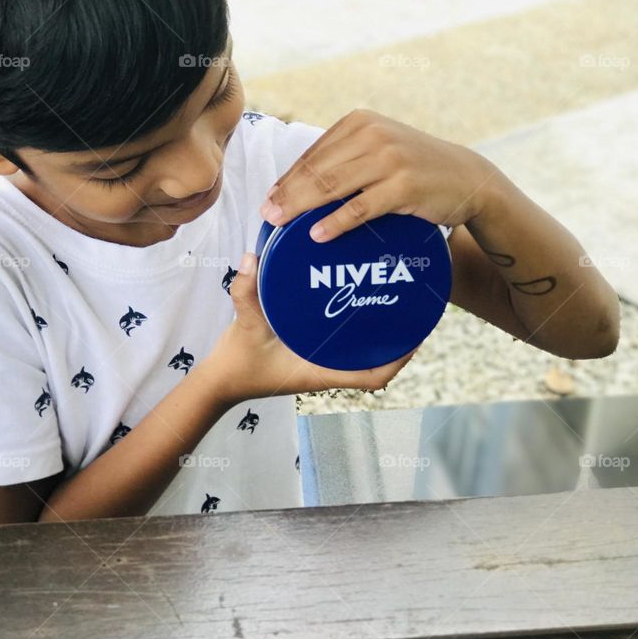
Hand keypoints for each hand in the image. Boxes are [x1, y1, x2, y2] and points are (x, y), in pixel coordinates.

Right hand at [205, 252, 418, 404]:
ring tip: (392, 300)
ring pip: (360, 353)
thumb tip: (250, 258)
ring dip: (379, 336)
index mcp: (318, 371)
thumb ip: (245, 292)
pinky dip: (354, 331)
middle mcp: (324, 368)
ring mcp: (317, 363)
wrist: (220, 381)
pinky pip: (341, 344)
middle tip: (413, 307)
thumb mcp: (243, 324)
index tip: (417, 335)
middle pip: (374, 362)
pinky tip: (354, 303)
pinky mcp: (308, 354)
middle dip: (397, 342)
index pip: (371, 376)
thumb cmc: (236, 362)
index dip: (399, 359)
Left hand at [260, 109, 502, 241]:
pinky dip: (335, 222)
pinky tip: (317, 234)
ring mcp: (389, 159)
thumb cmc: (413, 168)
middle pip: (318, 170)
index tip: (268, 199)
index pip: (314, 154)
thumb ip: (343, 159)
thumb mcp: (378, 151)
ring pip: (332, 186)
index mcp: (360, 123)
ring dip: (301, 207)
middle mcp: (372, 135)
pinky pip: (360, 207)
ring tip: (280, 223)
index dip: (288, 179)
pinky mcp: (403, 186)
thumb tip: (294, 186)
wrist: (467, 177)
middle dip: (288, 194)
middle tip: (266, 214)